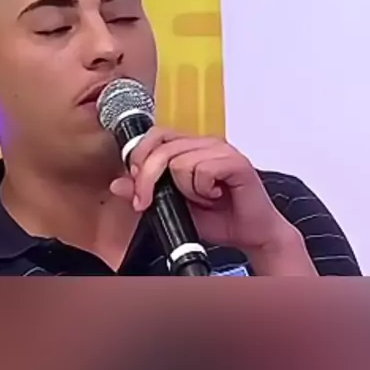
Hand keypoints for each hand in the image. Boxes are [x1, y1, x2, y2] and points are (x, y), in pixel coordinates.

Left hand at [110, 128, 316, 275]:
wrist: (251, 234)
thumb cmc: (218, 218)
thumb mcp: (172, 207)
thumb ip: (146, 193)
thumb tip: (117, 184)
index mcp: (190, 147)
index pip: (155, 135)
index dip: (139, 158)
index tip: (136, 187)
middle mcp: (205, 143)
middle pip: (162, 148)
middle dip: (148, 180)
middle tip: (148, 203)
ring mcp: (222, 150)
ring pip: (180, 162)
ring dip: (186, 190)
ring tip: (201, 199)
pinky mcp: (236, 162)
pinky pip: (203, 170)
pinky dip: (203, 190)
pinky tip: (215, 196)